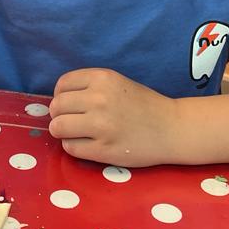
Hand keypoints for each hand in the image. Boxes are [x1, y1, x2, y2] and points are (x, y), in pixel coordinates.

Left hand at [48, 68, 176, 166]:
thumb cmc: (143, 105)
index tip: (71, 104)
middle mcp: (99, 99)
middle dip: (61, 115)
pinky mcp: (103, 149)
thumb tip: (57, 99)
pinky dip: (74, 147)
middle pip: (57, 107)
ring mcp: (100, 125)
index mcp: (102, 78)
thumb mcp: (117, 83)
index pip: (62, 84)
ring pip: (58, 128)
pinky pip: (70, 147)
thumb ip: (89, 87)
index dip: (62, 95)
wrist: (172, 129)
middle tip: (74, 121)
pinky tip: (88, 144)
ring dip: (64, 132)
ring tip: (78, 133)